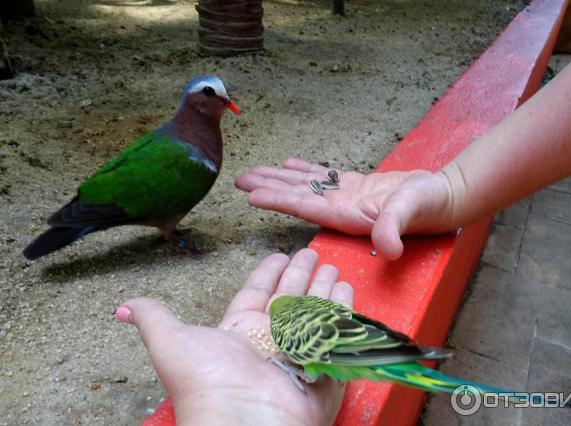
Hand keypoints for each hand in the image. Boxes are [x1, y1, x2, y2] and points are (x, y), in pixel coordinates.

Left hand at [115, 249, 352, 425]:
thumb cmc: (207, 383)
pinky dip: (344, 314)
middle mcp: (270, 339)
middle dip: (302, 275)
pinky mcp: (323, 368)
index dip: (268, 273)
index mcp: (240, 330)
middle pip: (290, 298)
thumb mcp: (172, 343)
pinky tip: (347, 294)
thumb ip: (154, 319)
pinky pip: (337, 334)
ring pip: (315, 312)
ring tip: (334, 269)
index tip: (279, 255)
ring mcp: (299, 353)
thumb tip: (123, 307)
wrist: (243, 422)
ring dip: (324, 290)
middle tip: (313, 254)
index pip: (258, 292)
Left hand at [235, 158, 453, 259]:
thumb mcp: (412, 212)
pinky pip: (325, 175)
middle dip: (269, 187)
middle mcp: (341, 208)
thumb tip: (388, 250)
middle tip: (239, 179)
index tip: (251, 194)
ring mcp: (347, 197)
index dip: (278, 199)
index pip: (304, 206)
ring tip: (256, 170)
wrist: (445, 199)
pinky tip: (289, 163)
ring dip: (281, 177)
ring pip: (307, 184)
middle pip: (297, 195)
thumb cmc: (430, 206)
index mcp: (347, 215)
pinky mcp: (357, 186)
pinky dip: (306, 168)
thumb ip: (396, 228)